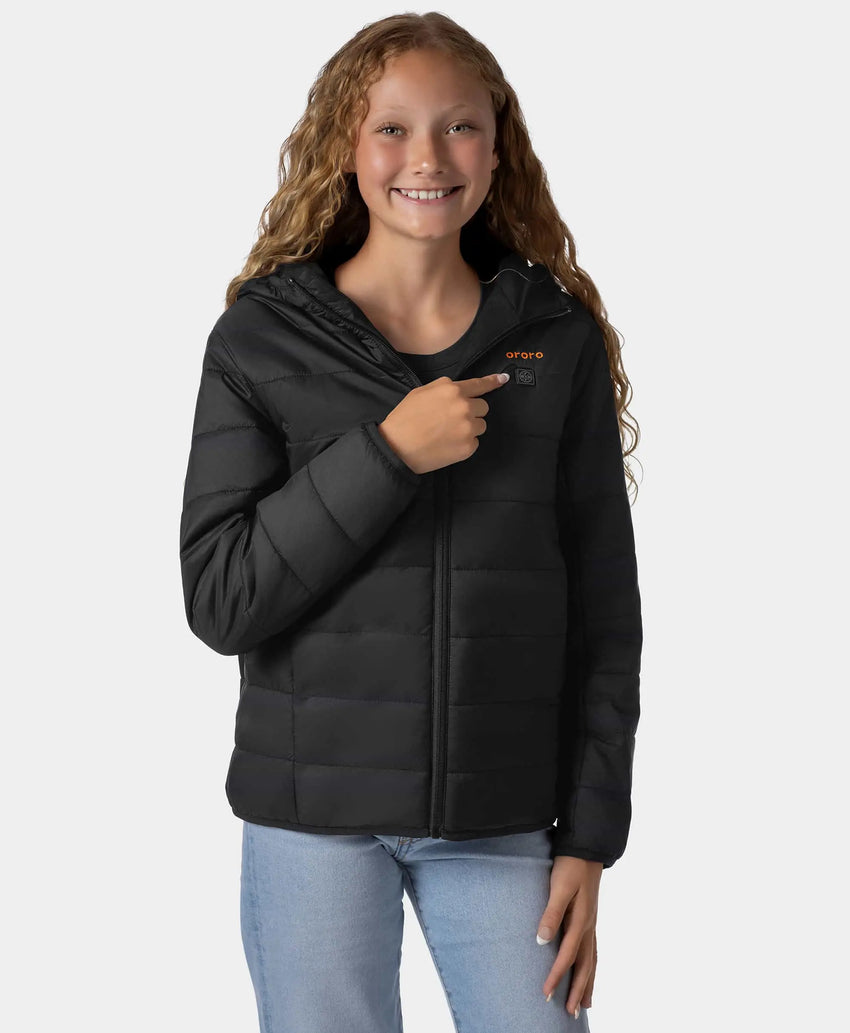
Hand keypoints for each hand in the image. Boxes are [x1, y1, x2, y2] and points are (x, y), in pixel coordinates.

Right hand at [377, 372, 509, 474]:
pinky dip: (465, 444)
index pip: (479, 385)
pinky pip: (475, 442)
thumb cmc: (405, 419)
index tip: (503, 379)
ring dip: (470, 428)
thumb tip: (458, 389)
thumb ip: (443, 388)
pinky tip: (448, 444)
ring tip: (448, 433)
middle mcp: (464, 407)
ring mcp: (468, 428)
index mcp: (452, 390)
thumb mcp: (421, 392)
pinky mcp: (468, 447)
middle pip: (483, 407)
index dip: (493, 382)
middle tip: (453, 420)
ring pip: (481, 425)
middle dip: (472, 412)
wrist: (397, 447)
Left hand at [537, 856, 601, 1018]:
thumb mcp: (559, 886)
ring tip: (583, 1005)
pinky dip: (592, 967)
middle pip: (585, 965)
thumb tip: (541, 940)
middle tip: (569, 1013)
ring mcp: (592, 924)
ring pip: (592, 961)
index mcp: (581, 920)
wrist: (586, 850)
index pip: (567, 955)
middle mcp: (589, 926)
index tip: (546, 994)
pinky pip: (593, 951)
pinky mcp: (590, 920)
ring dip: (587, 983)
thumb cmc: (570, 866)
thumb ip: (551, 913)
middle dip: (577, 990)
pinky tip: (589, 973)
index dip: (557, 975)